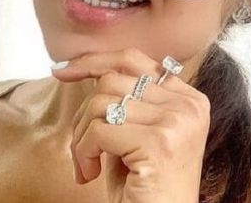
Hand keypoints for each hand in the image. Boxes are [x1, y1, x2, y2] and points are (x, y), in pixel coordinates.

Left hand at [51, 48, 210, 202]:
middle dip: (84, 115)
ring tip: (87, 167)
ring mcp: (177, 122)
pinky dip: (84, 153)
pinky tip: (90, 176)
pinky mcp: (159, 143)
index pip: (133, 60)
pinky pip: (99, 130)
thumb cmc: (145, 190)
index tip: (60, 70)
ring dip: (81, 138)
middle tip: (82, 152)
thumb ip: (125, 102)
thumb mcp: (135, 136)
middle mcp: (189, 106)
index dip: (93, 61)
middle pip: (112, 81)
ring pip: (101, 103)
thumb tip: (86, 68)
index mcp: (189, 99)